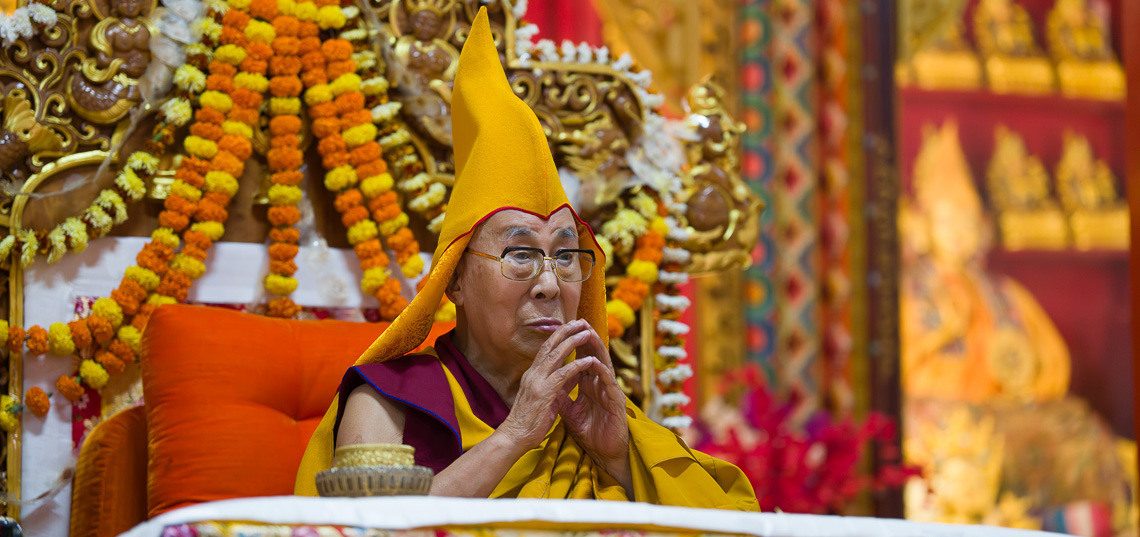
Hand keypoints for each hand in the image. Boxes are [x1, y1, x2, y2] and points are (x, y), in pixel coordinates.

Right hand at [496, 320, 602, 449]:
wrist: (515, 437)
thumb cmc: (530, 421)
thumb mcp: (547, 398)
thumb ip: (560, 385)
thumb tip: (575, 375)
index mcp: (532, 374)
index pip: (546, 349)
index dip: (559, 335)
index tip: (572, 326)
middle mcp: (533, 374)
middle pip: (550, 346)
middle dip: (566, 331)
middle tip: (580, 321)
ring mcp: (537, 382)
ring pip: (556, 355)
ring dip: (572, 342)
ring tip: (586, 333)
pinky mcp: (544, 393)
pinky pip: (563, 375)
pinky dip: (576, 366)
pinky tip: (589, 361)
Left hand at [559, 323, 629, 471]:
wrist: (604, 452)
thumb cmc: (590, 431)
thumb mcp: (569, 412)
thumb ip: (561, 396)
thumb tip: (549, 385)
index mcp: (589, 385)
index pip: (581, 360)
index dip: (574, 345)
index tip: (565, 330)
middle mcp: (600, 385)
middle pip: (594, 356)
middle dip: (587, 339)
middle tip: (580, 321)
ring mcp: (609, 392)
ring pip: (604, 365)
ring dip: (597, 349)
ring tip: (590, 334)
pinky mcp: (616, 403)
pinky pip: (609, 384)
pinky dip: (602, 373)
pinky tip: (596, 363)